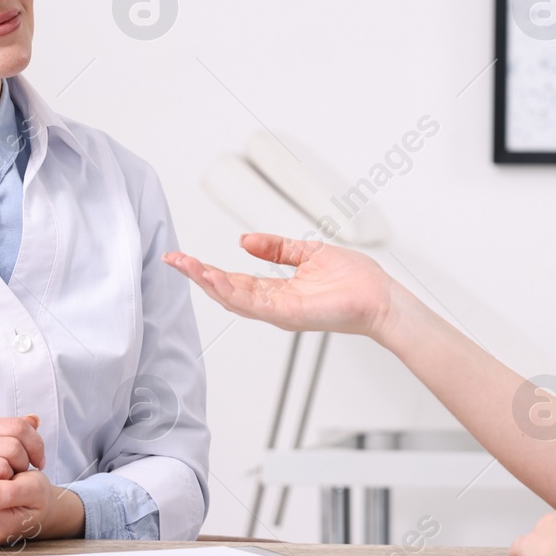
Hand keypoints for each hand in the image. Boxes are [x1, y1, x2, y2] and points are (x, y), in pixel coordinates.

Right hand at [163, 233, 396, 338]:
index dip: (209, 270)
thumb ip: (278, 248)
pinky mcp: (291, 314)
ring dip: (209, 283)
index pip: (235, 281)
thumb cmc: (355, 281)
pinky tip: (216, 280)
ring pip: (235, 300)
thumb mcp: (309, 254)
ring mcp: (281, 312)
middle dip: (198, 276)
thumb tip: (245, 240)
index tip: (185, 258)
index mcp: (278, 291)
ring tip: (187, 266)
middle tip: (174, 260)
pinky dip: (233, 293)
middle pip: (227, 292)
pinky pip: (256, 305)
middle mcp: (275, 305)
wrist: (381, 298)